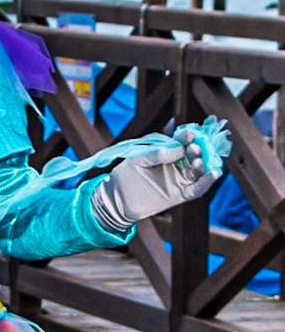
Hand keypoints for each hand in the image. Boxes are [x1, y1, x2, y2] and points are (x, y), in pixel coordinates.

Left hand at [93, 127, 229, 230]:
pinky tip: (214, 173)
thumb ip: (156, 153)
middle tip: (194, 147)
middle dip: (196, 149)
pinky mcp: (181, 194)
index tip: (189, 132)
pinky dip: (207, 181)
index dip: (187, 136)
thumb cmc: (126, 175)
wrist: (117, 199)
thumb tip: (178, 149)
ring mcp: (181, 178)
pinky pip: (198, 188)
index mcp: (168, 151)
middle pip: (194, 154)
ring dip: (202, 164)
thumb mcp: (137, 159)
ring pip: (198, 170)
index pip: (182, 141)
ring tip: (198, 160)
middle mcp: (178, 163)